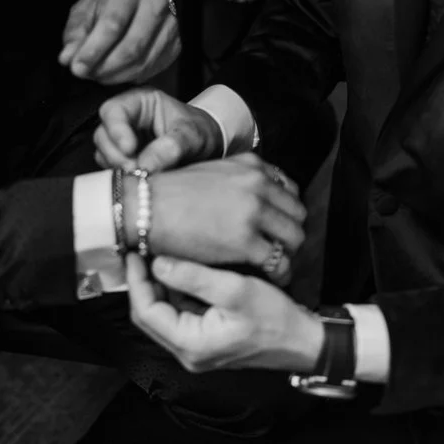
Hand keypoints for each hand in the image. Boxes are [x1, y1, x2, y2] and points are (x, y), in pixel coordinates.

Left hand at [59, 0, 179, 84]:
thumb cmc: (110, 0)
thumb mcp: (85, 9)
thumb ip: (75, 34)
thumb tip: (68, 58)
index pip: (112, 25)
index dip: (93, 51)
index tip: (77, 67)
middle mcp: (155, 5)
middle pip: (131, 48)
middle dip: (104, 68)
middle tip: (87, 74)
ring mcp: (170, 26)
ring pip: (143, 63)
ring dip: (116, 76)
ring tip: (99, 74)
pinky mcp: (175, 43)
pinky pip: (153, 69)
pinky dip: (131, 77)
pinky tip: (118, 73)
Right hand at [94, 88, 222, 171]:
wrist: (209, 147)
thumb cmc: (201, 132)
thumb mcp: (193, 135)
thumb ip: (172, 147)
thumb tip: (146, 165)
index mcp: (141, 102)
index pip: (114, 110)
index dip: (116, 130)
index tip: (130, 149)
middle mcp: (128, 119)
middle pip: (103, 133)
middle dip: (115, 153)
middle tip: (135, 169)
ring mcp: (124, 139)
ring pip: (103, 152)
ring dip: (116, 166)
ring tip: (139, 175)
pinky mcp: (124, 158)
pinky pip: (110, 167)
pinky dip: (120, 174)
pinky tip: (137, 178)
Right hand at [125, 154, 305, 286]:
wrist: (146, 207)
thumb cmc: (170, 192)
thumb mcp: (211, 171)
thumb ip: (238, 179)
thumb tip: (254, 196)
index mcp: (250, 165)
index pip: (289, 189)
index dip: (286, 210)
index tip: (278, 224)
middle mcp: (257, 184)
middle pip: (297, 214)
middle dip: (290, 232)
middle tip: (278, 248)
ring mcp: (253, 212)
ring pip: (294, 238)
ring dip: (287, 253)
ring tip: (274, 264)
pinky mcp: (245, 242)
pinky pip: (278, 263)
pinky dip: (279, 273)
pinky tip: (269, 278)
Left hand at [127, 254, 323, 372]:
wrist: (304, 341)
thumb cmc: (274, 318)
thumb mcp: (234, 290)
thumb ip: (193, 277)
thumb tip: (158, 263)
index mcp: (190, 344)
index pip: (146, 312)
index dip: (136, 280)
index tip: (135, 252)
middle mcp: (188, 351)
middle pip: (149, 315)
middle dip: (142, 282)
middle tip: (141, 250)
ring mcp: (196, 347)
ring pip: (163, 313)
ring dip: (157, 285)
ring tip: (156, 254)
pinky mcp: (205, 338)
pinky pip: (179, 313)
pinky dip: (174, 291)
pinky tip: (179, 269)